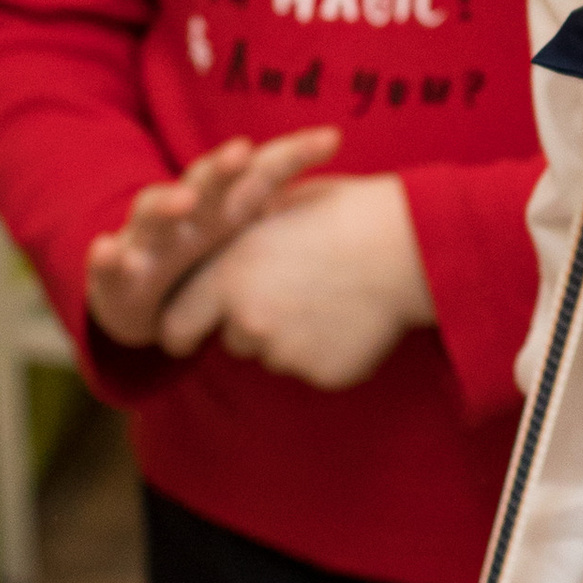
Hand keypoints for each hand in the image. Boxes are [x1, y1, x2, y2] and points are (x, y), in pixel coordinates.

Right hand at [85, 131, 342, 349]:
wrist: (135, 290)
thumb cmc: (203, 253)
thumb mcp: (248, 234)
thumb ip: (296, 215)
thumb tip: (366, 199)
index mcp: (223, 202)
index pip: (262, 170)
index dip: (293, 155)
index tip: (333, 139)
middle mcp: (185, 209)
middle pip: (206, 178)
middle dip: (223, 166)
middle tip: (243, 153)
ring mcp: (147, 235)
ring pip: (154, 210)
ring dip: (168, 201)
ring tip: (184, 200)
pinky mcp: (115, 267)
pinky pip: (109, 262)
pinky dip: (108, 256)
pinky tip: (108, 250)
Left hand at [162, 172, 430, 387]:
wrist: (407, 245)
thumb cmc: (346, 214)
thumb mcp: (280, 208)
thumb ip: (243, 237)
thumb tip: (227, 245)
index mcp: (229, 275)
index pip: (175, 324)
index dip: (180, 330)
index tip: (188, 335)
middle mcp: (249, 320)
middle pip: (233, 341)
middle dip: (252, 325)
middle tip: (291, 294)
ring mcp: (286, 353)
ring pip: (276, 355)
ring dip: (292, 337)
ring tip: (331, 296)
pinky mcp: (323, 375)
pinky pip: (315, 368)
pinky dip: (328, 350)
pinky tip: (353, 316)